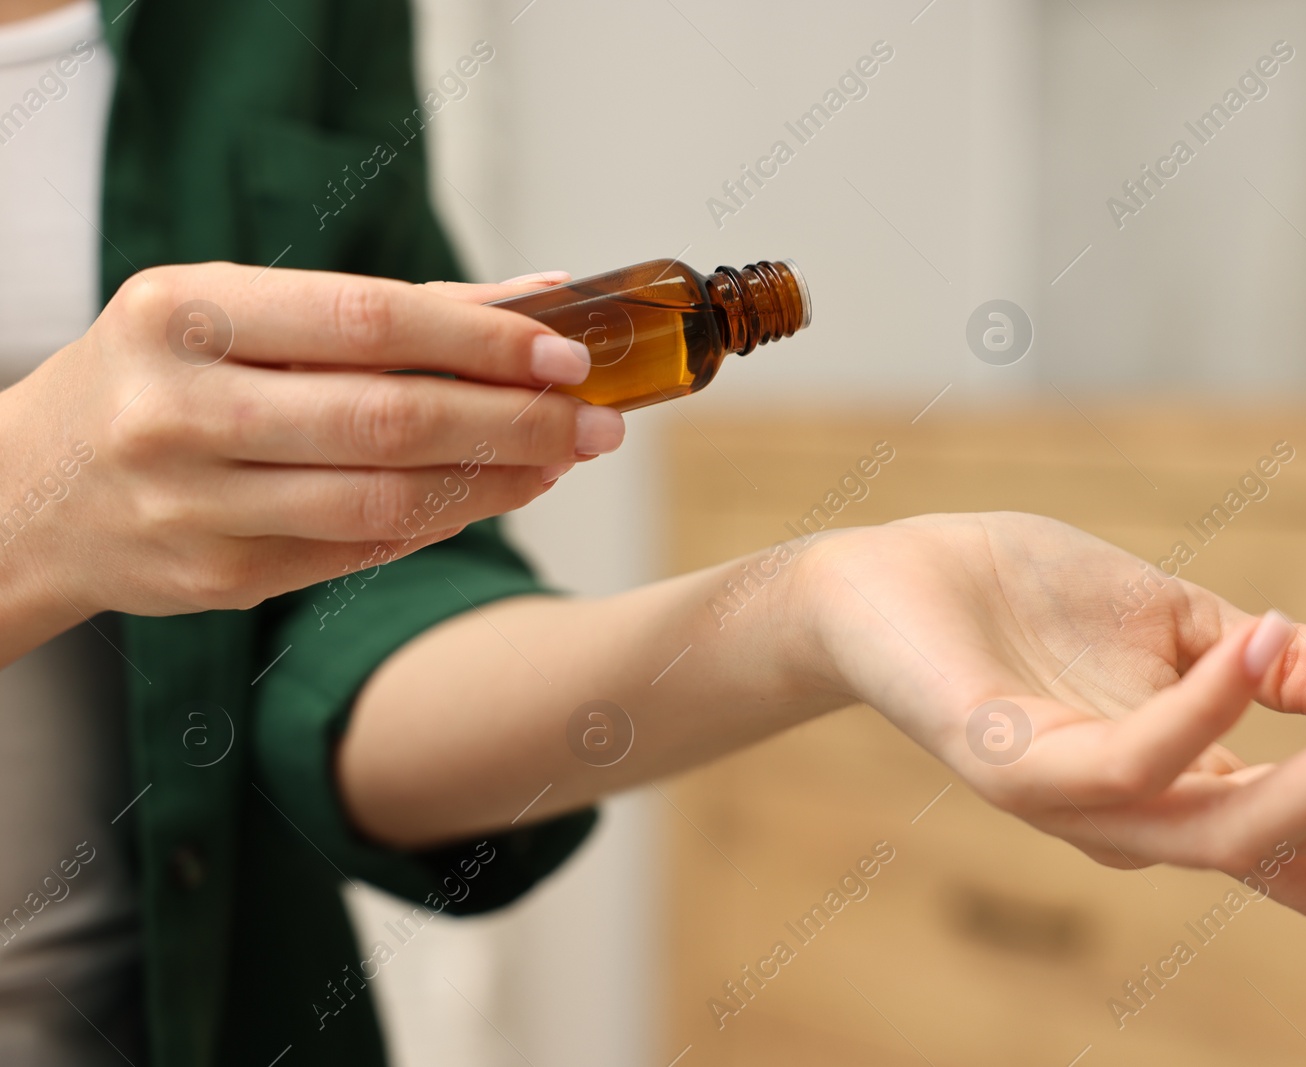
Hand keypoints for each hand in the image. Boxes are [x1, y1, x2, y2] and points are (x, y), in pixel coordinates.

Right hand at [0, 263, 622, 644]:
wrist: (28, 496)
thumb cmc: (153, 378)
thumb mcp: (233, 312)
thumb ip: (384, 309)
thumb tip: (540, 296)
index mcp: (182, 314)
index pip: (366, 321)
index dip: (482, 341)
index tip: (567, 354)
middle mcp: (181, 411)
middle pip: (390, 420)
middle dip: (515, 421)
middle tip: (596, 422)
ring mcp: (196, 507)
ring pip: (388, 501)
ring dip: (496, 482)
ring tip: (560, 459)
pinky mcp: (221, 580)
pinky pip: (364, 550)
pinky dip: (446, 520)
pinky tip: (495, 492)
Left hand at [798, 512, 1305, 950]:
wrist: (889, 581)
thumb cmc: (1029, 602)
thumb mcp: (1186, 624)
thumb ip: (1286, 668)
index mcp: (1186, 792)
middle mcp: (1139, 824)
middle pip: (1301, 851)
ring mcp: (1077, 807)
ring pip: (1231, 828)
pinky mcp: (1016, 766)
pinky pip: (1130, 757)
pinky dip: (1209, 704)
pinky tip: (1268, 637)